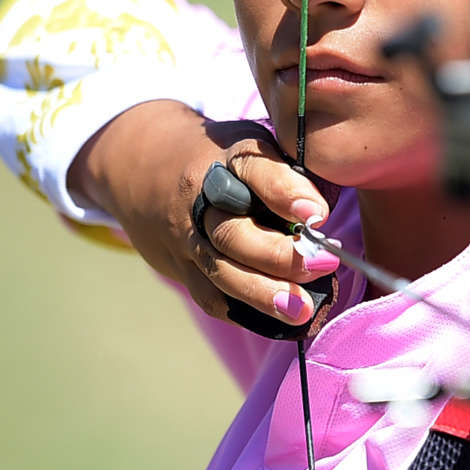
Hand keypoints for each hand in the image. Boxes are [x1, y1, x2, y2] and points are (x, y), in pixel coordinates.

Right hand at [67, 100, 330, 326]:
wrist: (145, 169)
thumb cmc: (222, 159)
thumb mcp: (253, 146)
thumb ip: (289, 172)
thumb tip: (323, 214)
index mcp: (228, 158)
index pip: (256, 171)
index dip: (286, 193)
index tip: (318, 215)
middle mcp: (201, 200)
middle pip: (234, 232)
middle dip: (279, 254)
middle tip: (323, 264)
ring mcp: (186, 239)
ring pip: (221, 271)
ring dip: (262, 293)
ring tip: (300, 309)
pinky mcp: (181, 268)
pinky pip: (210, 296)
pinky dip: (244, 312)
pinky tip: (277, 322)